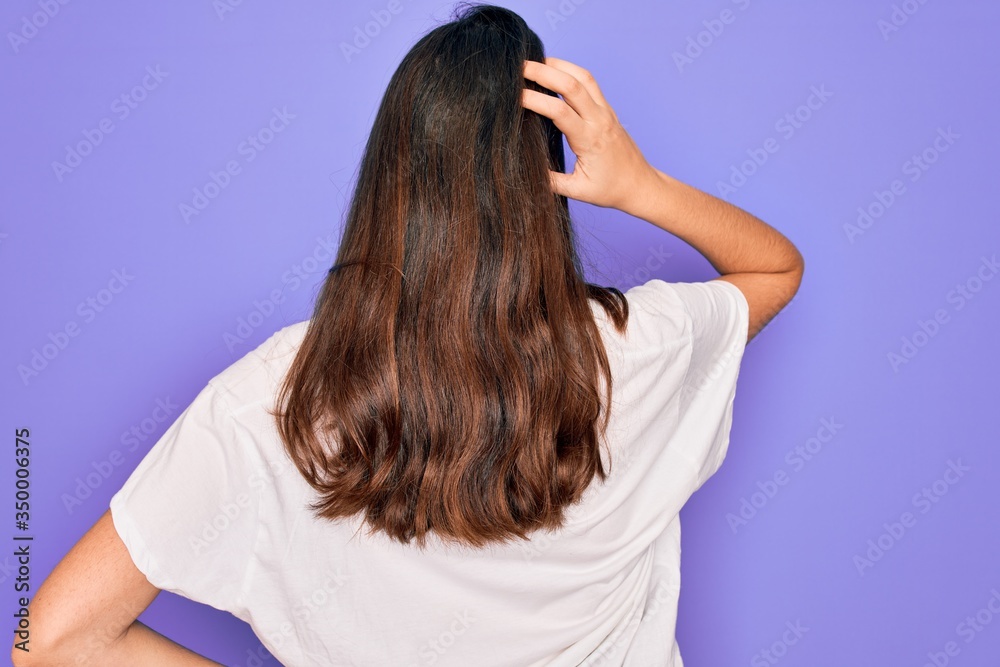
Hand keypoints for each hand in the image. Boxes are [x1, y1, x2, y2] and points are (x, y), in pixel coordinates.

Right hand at [521, 57, 656, 212]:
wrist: (639, 185)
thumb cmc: (610, 190)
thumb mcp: (578, 191)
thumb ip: (551, 182)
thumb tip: (524, 172)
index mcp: (589, 140)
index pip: (559, 111)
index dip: (535, 99)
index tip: (514, 95)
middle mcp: (599, 120)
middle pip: (571, 85)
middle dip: (544, 72)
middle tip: (519, 67)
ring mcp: (605, 111)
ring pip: (584, 77)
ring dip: (559, 65)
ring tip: (535, 61)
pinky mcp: (607, 109)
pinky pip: (590, 82)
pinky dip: (571, 71)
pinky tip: (555, 70)